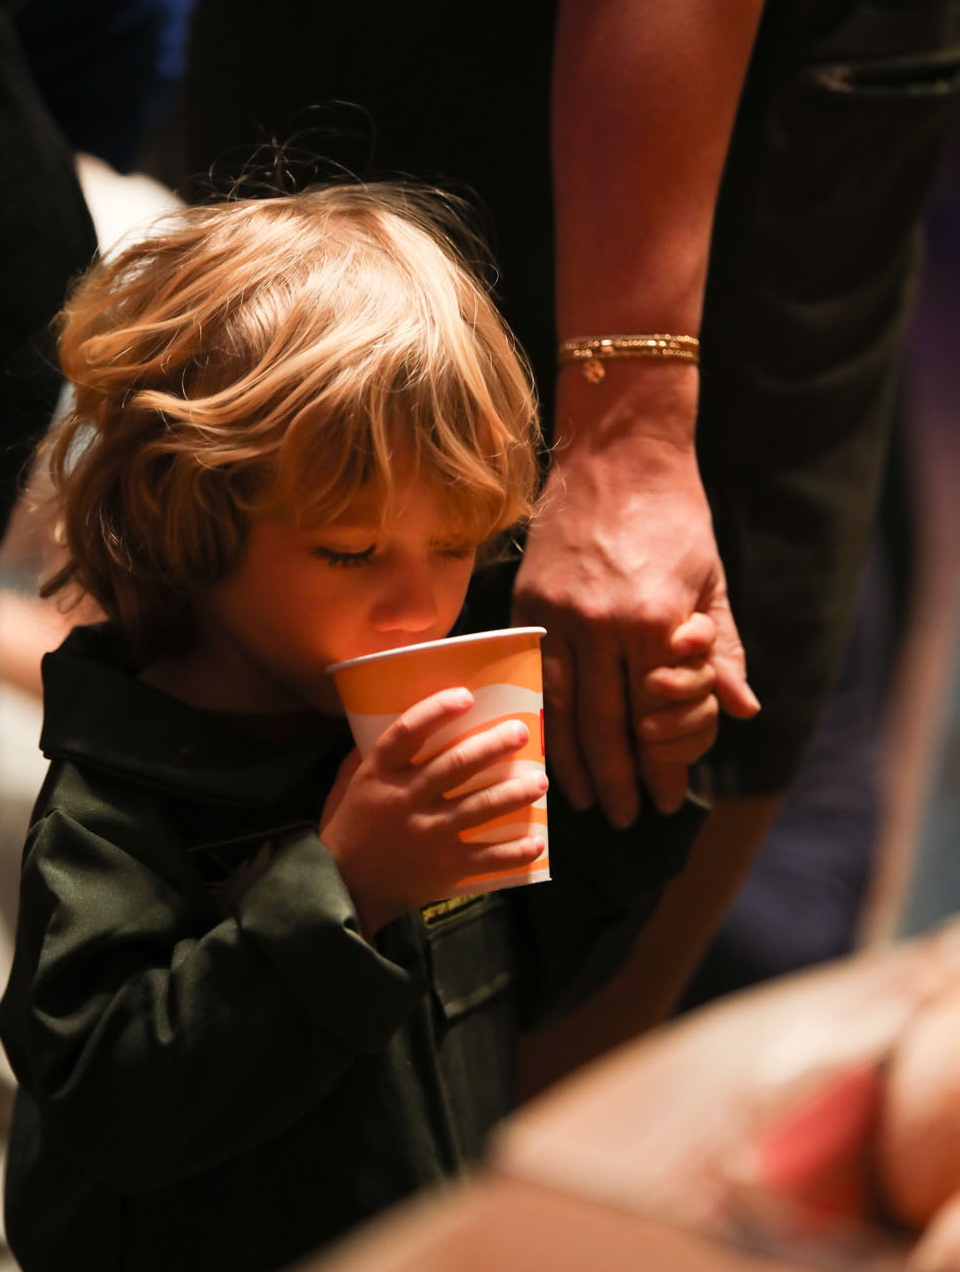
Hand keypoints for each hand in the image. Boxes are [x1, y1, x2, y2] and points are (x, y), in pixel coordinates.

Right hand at [319, 687, 547, 939]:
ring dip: (516, 792)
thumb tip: (385, 722)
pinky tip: (538, 841)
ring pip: (480, 806)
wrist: (343, 891)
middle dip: (494, 745)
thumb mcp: (345, 788)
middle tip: (521, 732)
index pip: (408, 732)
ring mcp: (427, 835)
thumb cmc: (346, 831)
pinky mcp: (444, 867)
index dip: (437, 711)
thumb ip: (364, 758)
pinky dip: (516, 851)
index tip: (466, 697)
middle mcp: (405, 800)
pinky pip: (488, 857)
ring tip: (540, 780)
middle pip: (456, 764)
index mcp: (379, 775)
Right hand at [512, 429, 757, 823]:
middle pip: (605, 726)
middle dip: (616, 779)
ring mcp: (558, 615)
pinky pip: (532, 675)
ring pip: (561, 709)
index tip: (664, 800)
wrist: (617, 453)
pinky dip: (539, 718)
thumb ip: (721, 651)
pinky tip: (542, 746)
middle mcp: (602, 626)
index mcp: (655, 622)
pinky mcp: (529, 602)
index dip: (661, 765)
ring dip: (570, 761)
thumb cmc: (676, 516)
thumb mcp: (712, 582)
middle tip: (623, 818)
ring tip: (577, 800)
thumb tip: (743, 710)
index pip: (656, 716)